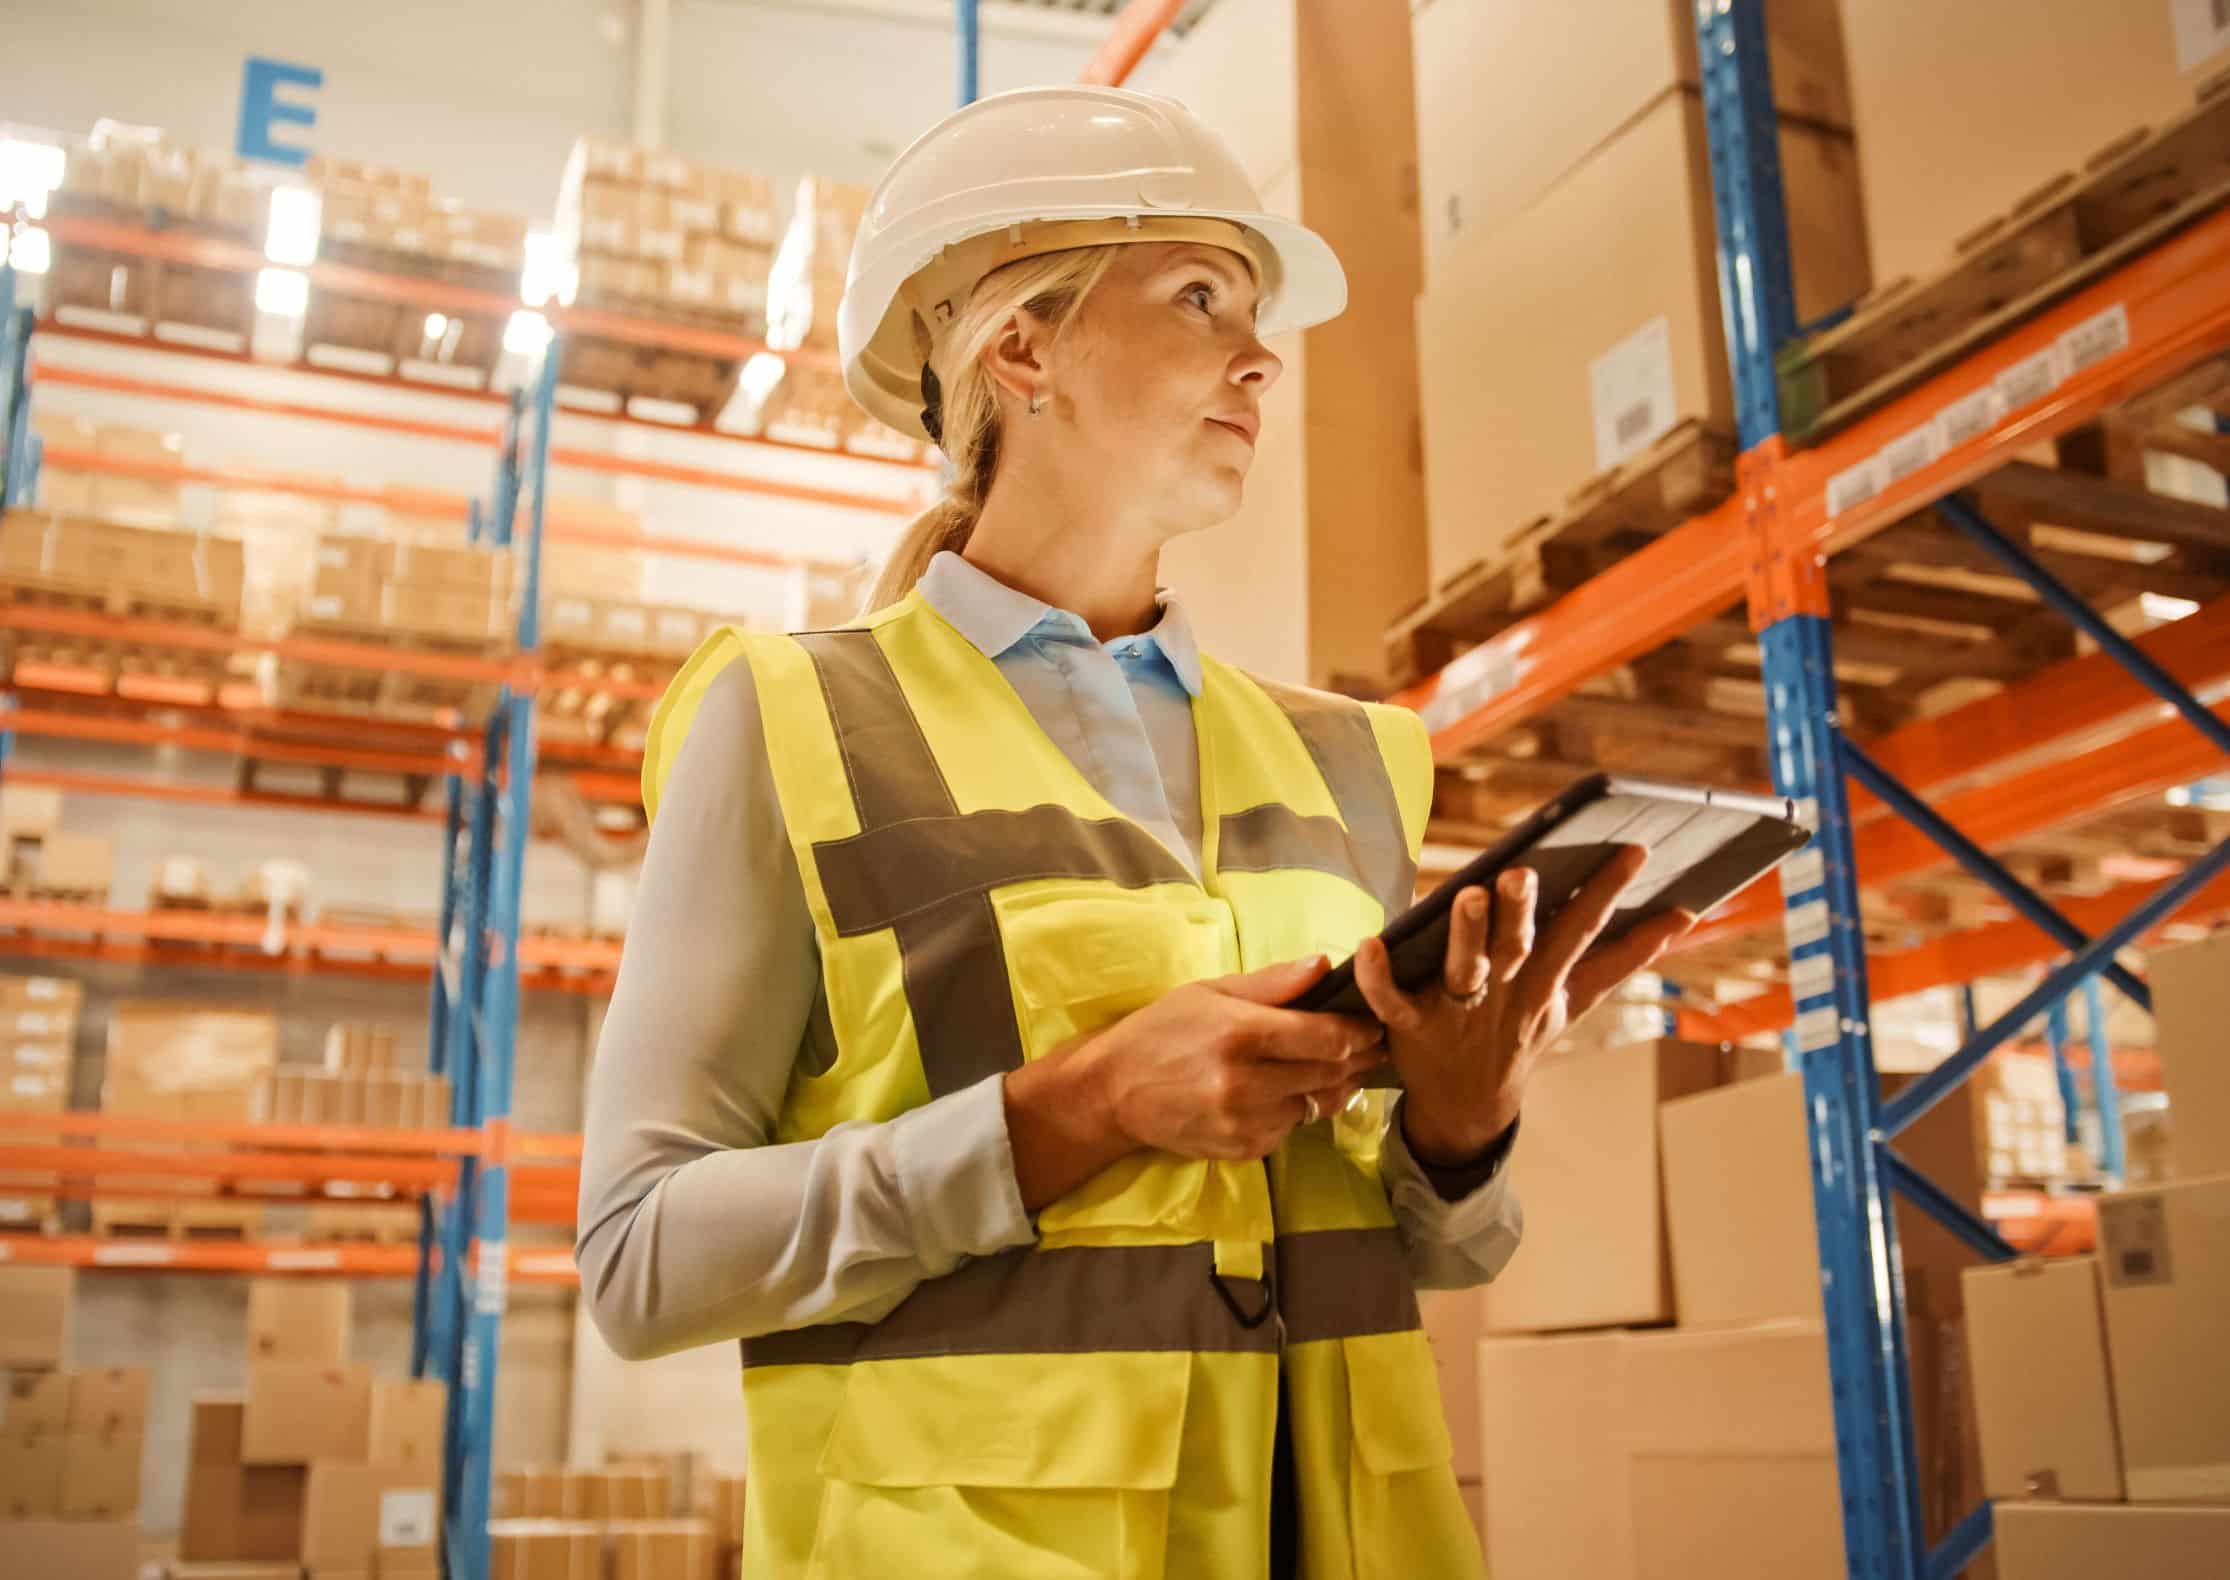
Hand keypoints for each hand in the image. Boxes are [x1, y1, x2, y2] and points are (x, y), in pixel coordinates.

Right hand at [1003, 956, 1385, 1209]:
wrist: (1114, 1091)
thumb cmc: (1163, 1030)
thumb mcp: (1211, 992)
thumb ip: (1273, 983)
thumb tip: (1324, 965)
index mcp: (1240, 1034)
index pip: (1325, 1037)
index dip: (1358, 1030)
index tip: (1371, 1022)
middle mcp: (1245, 1083)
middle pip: (1330, 1073)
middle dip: (1358, 1058)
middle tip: (1373, 1045)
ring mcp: (1245, 1122)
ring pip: (1317, 1104)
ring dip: (1332, 1086)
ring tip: (1338, 1067)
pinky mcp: (1243, 1149)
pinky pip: (1292, 1128)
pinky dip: (1299, 1109)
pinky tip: (1289, 1091)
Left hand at [1351, 845, 1694, 1164]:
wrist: (1468, 1106)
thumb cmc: (1521, 1032)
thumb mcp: (1577, 999)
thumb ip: (1626, 956)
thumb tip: (1685, 917)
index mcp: (1545, 981)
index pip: (1582, 930)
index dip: (1607, 891)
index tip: (1635, 850)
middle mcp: (1504, 993)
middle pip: (1518, 948)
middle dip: (1522, 912)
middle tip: (1521, 874)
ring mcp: (1457, 1011)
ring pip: (1462, 969)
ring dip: (1465, 935)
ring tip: (1469, 896)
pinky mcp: (1410, 1024)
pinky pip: (1390, 1000)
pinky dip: (1377, 976)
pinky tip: (1369, 943)